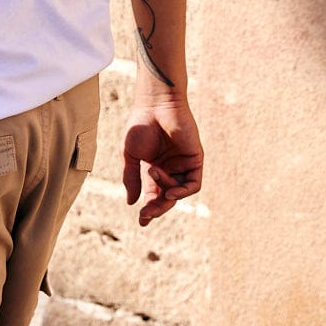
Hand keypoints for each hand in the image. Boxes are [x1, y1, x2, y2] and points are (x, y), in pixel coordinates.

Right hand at [122, 100, 202, 226]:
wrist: (155, 104)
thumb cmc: (141, 124)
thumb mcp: (130, 155)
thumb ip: (132, 178)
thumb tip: (131, 203)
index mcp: (153, 168)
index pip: (153, 195)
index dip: (148, 209)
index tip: (141, 221)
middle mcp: (169, 168)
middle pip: (166, 198)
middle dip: (157, 208)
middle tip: (146, 214)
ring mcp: (183, 164)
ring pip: (178, 192)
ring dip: (166, 194)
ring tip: (154, 180)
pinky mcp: (195, 159)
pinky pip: (193, 184)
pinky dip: (183, 191)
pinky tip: (171, 191)